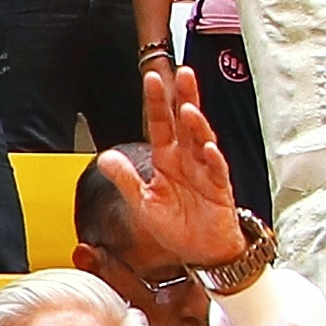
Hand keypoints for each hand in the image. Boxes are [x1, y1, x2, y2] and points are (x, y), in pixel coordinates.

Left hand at [122, 63, 250, 272]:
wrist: (202, 251)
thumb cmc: (178, 225)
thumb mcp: (142, 203)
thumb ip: (125, 179)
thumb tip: (105, 157)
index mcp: (166, 158)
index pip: (160, 124)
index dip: (156, 102)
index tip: (151, 79)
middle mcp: (187, 159)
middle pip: (185, 122)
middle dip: (184, 97)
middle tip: (182, 73)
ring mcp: (205, 171)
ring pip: (202, 140)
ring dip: (196, 124)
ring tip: (188, 109)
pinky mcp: (219, 189)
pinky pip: (217, 171)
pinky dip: (212, 159)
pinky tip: (206, 148)